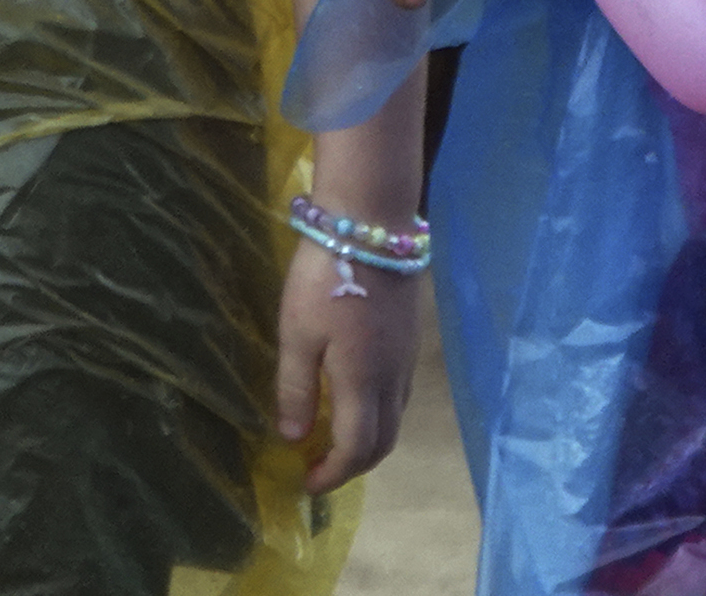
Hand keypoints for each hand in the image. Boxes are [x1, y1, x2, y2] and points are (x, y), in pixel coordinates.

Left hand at [273, 228, 418, 492]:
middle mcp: (393, 376)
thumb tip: (295, 437)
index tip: (308, 482)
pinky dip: (379, 411)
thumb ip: (296, 388)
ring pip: (396, 416)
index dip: (334, 473)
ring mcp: (407, 356)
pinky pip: (399, 392)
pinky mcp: (410, 335)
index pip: (358, 448)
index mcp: (364, 382)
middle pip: (384, 440)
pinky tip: (357, 397)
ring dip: (370, 439)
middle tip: (322, 469)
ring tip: (336, 438)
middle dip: (354, 464)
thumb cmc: (325, 277)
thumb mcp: (297, 333)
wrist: (371, 222)